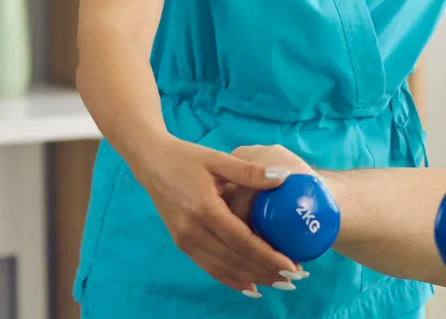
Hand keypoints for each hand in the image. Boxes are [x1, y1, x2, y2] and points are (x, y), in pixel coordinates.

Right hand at [130, 138, 302, 296]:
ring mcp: (185, 240)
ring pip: (222, 269)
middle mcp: (192, 230)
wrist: (152, 163)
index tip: (291, 264)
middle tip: (294, 278)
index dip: (267, 255)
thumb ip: (250, 172)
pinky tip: (250, 286)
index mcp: (204, 209)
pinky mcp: (182, 244)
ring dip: (251, 279)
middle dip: (265, 272)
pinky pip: (209, 268)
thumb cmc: (187, 158)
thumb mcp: (218, 159)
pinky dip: (231, 279)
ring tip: (278, 283)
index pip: (242, 240)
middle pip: (234, 260)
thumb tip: (283, 179)